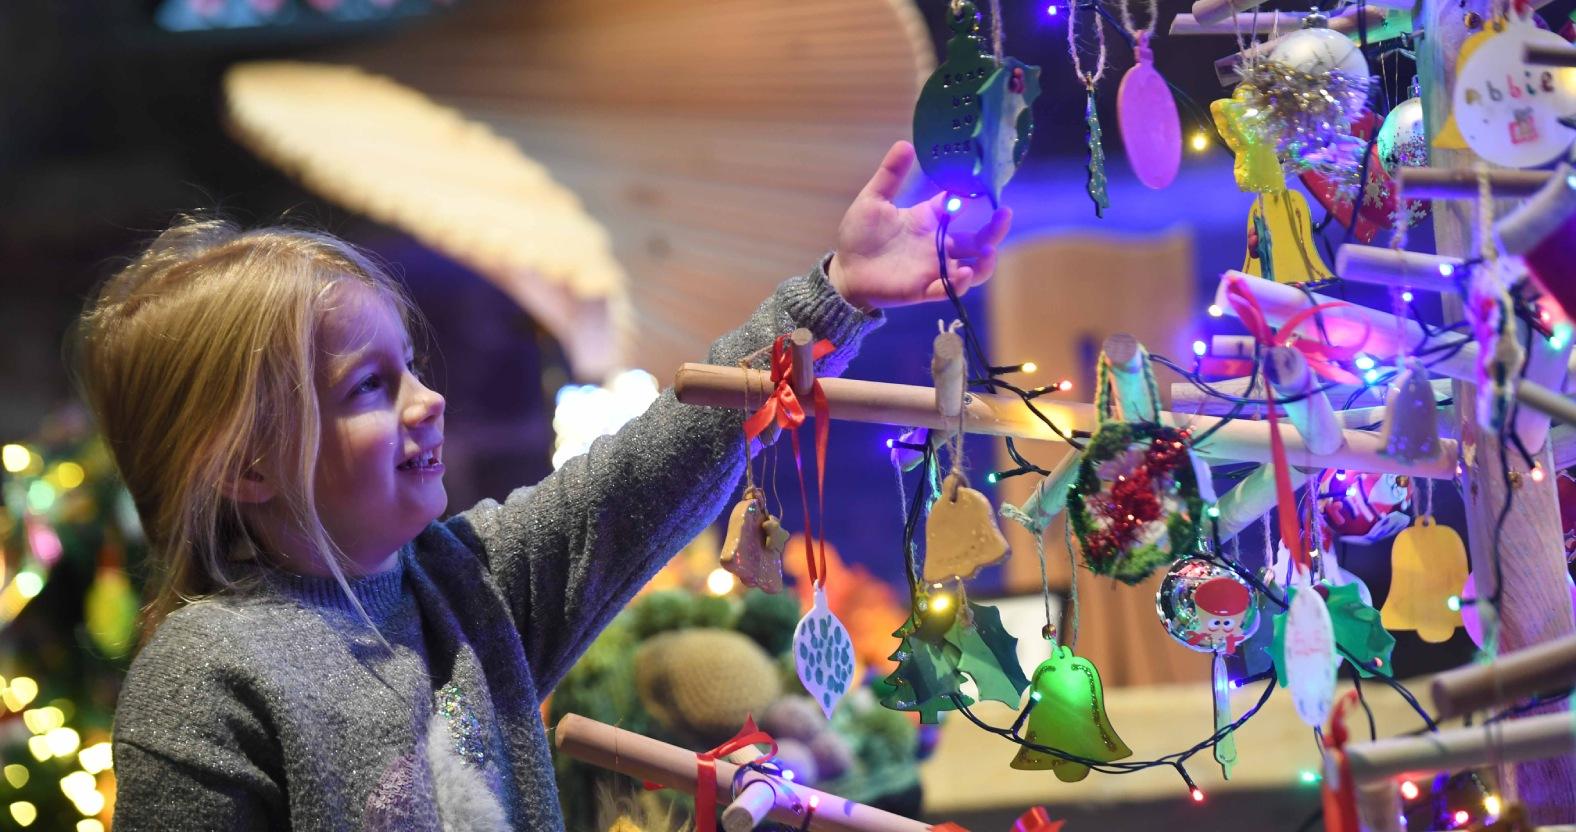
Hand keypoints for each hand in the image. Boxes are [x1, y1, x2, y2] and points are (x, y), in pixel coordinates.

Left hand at [827, 141, 1012, 311]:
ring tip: (989, 250)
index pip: (957, 208)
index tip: (979, 185)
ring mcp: (932, 269)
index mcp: (927, 221)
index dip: (968, 198)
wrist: (845, 269)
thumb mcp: (873, 200)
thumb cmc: (860, 235)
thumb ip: (890, 175)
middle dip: (994, 230)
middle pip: (976, 241)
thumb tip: (905, 143)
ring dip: (985, 262)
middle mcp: (937, 246)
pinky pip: (947, 289)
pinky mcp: (922, 289)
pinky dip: (958, 283)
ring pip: (971, 269)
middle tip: (1004, 214)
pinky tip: (962, 273)